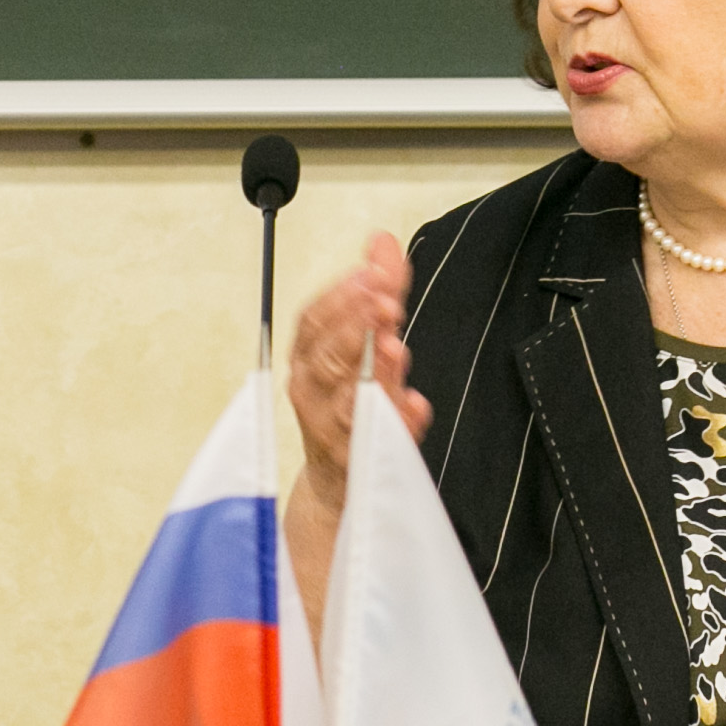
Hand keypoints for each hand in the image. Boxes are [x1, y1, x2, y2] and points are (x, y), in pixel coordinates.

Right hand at [286, 231, 431, 490]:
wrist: (338, 485)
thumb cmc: (346, 404)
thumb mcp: (362, 342)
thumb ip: (376, 292)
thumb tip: (382, 240)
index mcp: (309, 359)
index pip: (314, 322)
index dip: (341, 297)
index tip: (372, 273)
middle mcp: (313, 393)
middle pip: (326, 357)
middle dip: (355, 327)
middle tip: (386, 302)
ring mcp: (333, 431)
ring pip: (347, 401)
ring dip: (373, 372)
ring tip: (395, 348)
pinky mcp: (358, 464)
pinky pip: (376, 445)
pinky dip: (397, 424)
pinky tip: (416, 405)